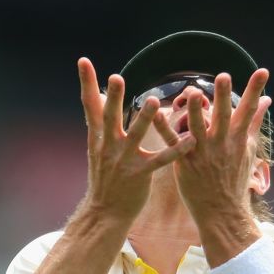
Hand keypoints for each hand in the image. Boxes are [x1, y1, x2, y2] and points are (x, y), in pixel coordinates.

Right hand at [77, 57, 196, 221]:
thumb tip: (98, 94)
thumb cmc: (105, 175)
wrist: (105, 212)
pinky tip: (190, 141)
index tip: (83, 61)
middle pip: (110, 117)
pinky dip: (176, 150)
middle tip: (116, 78)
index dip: (87, 82)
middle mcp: (108, 146)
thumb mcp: (97, 147)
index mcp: (98, 137)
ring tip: (154, 101)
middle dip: (113, 98)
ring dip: (144, 119)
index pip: (90, 105)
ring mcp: (123, 161)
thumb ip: (99, 120)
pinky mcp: (140, 175)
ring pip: (135, 136)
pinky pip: (160, 160)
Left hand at [164, 69, 271, 265]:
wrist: (222, 210)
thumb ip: (255, 122)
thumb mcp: (249, 148)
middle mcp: (222, 143)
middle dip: (223, 97)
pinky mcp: (184, 161)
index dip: (255, 89)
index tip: (262, 71)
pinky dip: (163, 127)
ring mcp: (203, 152)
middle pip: (223, 116)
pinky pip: (172, 142)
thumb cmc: (236, 176)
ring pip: (197, 127)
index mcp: (238, 138)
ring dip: (193, 110)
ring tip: (192, 93)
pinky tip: (155, 113)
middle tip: (223, 76)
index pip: (249, 109)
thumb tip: (267, 100)